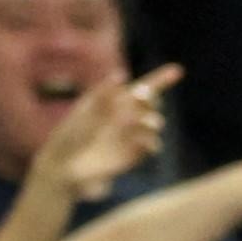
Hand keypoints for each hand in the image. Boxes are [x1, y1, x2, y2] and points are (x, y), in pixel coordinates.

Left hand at [34, 64, 182, 203]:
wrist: (63, 168)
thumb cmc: (68, 137)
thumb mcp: (83, 111)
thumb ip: (102, 95)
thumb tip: (121, 76)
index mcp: (116, 102)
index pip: (143, 88)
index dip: (161, 80)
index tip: (178, 72)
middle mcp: (126, 119)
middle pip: (151, 104)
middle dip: (150, 100)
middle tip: (140, 99)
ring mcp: (130, 138)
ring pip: (154, 125)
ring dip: (152, 120)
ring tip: (145, 121)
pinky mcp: (130, 158)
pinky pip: (149, 147)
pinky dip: (150, 142)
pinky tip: (143, 140)